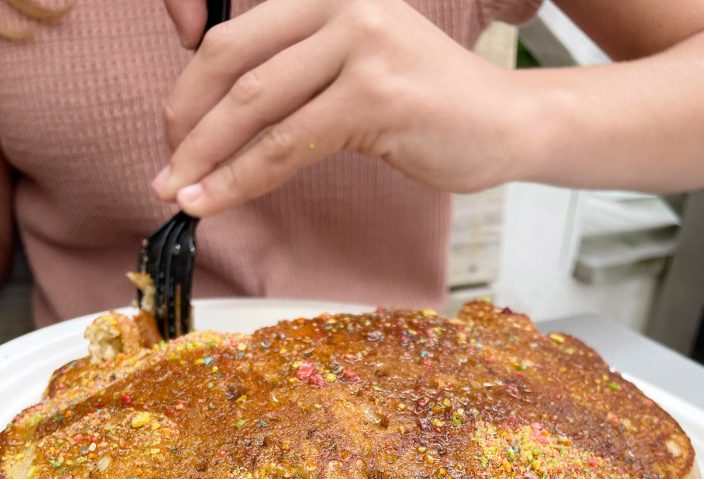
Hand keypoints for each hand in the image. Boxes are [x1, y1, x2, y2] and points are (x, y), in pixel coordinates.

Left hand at [153, 0, 520, 216]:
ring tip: (180, 196)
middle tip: (164, 174)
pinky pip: (292, 142)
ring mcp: (361, 46)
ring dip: (207, 158)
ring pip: (256, 105)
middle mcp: (340, 6)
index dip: (189, 89)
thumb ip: (299, 78)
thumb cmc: (429, 108)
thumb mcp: (355, 73)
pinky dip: (246, 177)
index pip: (234, 37)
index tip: (172, 137)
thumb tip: (225, 121)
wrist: (507, 124)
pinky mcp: (376, 96)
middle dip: (186, 124)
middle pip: (232, 62)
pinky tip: (219, 201)